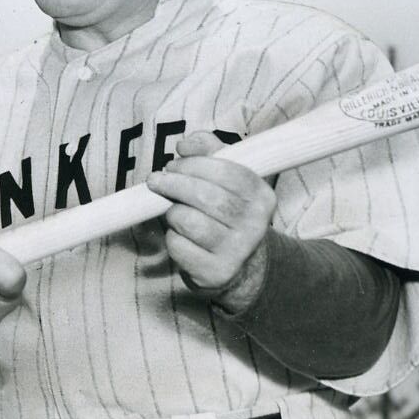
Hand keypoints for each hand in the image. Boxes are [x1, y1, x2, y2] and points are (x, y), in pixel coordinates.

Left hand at [145, 131, 274, 308]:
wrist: (241, 266)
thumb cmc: (227, 213)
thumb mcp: (227, 178)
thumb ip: (208, 151)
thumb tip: (185, 145)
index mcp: (262, 197)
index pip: (225, 171)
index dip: (193, 164)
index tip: (174, 164)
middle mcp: (255, 226)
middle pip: (204, 196)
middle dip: (173, 184)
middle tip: (157, 181)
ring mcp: (237, 252)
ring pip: (187, 220)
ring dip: (172, 212)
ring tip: (174, 211)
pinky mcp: (215, 273)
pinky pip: (178, 245)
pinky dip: (171, 237)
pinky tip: (179, 235)